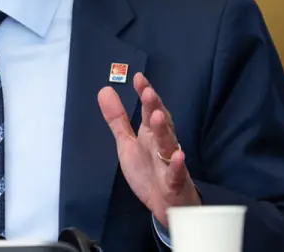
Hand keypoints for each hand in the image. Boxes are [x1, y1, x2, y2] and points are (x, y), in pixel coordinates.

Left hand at [98, 73, 199, 226]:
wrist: (166, 206)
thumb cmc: (149, 172)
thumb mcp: (127, 143)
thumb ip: (117, 119)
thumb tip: (104, 90)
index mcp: (151, 134)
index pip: (149, 110)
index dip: (145, 94)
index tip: (138, 77)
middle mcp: (162, 144)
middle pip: (160, 123)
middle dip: (155, 107)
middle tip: (148, 92)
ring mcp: (170, 163)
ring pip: (169, 144)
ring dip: (164, 131)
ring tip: (158, 116)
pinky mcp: (175, 183)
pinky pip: (176, 174)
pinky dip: (178, 165)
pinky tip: (178, 156)